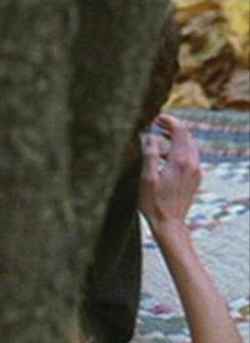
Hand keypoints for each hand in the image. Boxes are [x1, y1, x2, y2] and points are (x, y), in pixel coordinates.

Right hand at [139, 114, 200, 236]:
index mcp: (180, 161)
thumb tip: (149, 136)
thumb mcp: (146, 177)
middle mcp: (192, 164)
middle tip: (156, 124)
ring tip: (158, 139)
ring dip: (175, 140)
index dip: (169, 121)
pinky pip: (190, 158)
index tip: (156, 117)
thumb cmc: (153, 202)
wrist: (169, 224)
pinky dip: (179, 151)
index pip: (180, 131)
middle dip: (172, 128)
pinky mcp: (195, 179)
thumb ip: (149, 155)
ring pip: (190, 147)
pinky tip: (165, 157)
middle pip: (187, 137)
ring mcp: (196, 172)